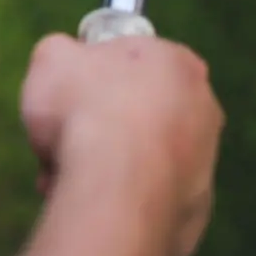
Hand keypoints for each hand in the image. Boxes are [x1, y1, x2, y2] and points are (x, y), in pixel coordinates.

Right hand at [20, 33, 223, 255]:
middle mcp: (204, 107)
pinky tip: (89, 196)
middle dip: (98, 122)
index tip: (67, 90)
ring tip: (64, 171)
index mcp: (177, 61)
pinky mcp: (195, 205)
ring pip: (139, 154)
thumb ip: (61, 50)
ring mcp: (204, 159)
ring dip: (102, 161)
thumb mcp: (51, 56)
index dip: (92, 72)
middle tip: (62, 134)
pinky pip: (146, 192)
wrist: (113, 188)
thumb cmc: (84, 109)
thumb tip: (64, 60)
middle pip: (137, 108)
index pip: (131, 57)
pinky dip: (118, 193)